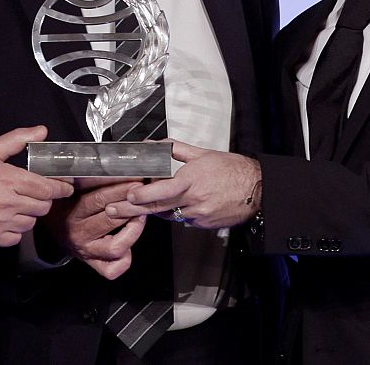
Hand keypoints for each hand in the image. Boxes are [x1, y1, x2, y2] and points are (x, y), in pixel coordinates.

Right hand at [0, 126, 73, 246]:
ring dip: (30, 213)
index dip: (60, 187)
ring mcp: (0, 222)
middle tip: (38, 193)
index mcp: (8, 179)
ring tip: (20, 203)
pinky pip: (17, 238)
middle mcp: (7, 203)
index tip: (65, 186)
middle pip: (43, 206)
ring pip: (31, 222)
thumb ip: (17, 139)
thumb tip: (41, 131)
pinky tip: (9, 218)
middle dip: (45, 199)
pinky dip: (17, 229)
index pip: (47, 188)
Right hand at [42, 179, 147, 279]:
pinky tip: (129, 243)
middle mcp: (78, 232)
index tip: (135, 176)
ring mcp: (86, 250)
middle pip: (111, 216)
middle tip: (144, 190)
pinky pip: (112, 268)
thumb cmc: (65, 202)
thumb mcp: (68, 187)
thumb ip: (85, 177)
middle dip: (131, 202)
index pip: (97, 197)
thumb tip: (111, 161)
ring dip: (133, 229)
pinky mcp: (92, 263)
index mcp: (70, 211)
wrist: (49, 226)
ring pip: (116, 245)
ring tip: (141, 214)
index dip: (119, 185)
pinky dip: (125, 259)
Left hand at [105, 142, 259, 229]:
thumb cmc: (231, 169)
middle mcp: (193, 200)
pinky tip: (175, 204)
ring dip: (153, 210)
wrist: (256, 190)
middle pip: (157, 207)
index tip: (129, 195)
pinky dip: (174, 212)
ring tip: (134, 206)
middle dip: (131, 210)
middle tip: (113, 210)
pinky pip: (182, 219)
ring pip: (168, 214)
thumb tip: (155, 145)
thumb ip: (176, 149)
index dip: (144, 195)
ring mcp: (198, 215)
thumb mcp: (202, 153)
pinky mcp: (202, 224)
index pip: (163, 190)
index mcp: (192, 180)